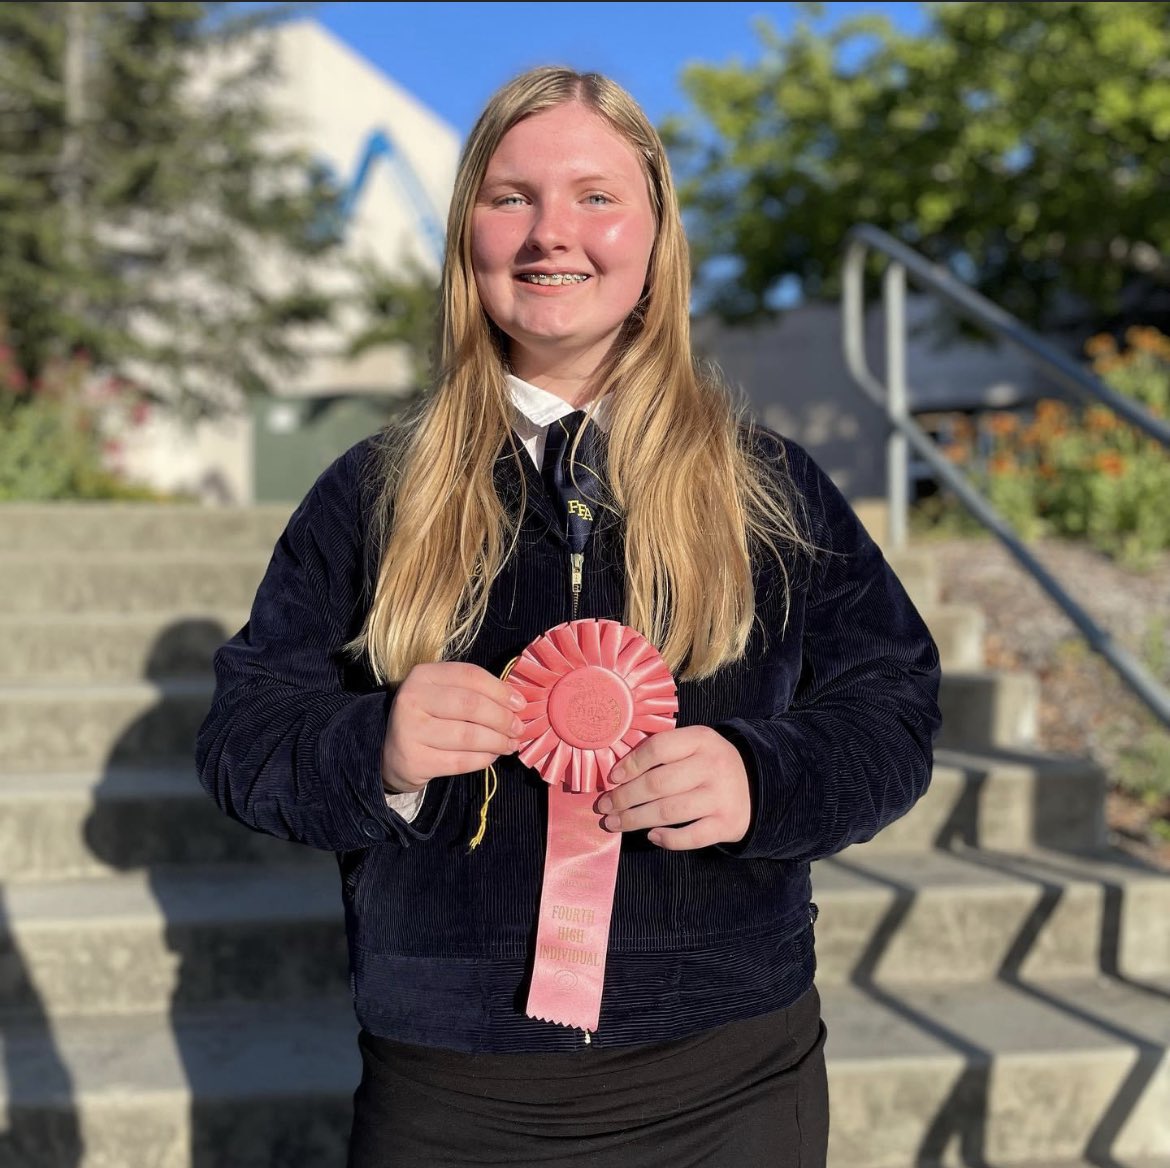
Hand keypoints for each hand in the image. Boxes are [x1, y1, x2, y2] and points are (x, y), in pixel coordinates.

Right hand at [381, 662, 523, 794]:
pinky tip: (492, 756)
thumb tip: (517, 703)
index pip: (470, 676)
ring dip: (497, 741)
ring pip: (468, 736)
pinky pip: (460, 761)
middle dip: (502, 718)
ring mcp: (410, 730)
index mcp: (423, 674)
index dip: (500, 690)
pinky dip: (483, 759)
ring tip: (510, 744)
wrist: (391, 751)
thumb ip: (476, 692)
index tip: (520, 704)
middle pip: (471, 705)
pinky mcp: (414, 760)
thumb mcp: (445, 693)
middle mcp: (412, 699)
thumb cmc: (429, 717)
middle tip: (518, 728)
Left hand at [594, 726, 751, 850]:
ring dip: (635, 819)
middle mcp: (712, 766)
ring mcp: (720, 796)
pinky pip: (690, 837)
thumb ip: (663, 752)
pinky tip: (651, 836)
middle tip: (604, 807)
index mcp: (701, 739)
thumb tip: (618, 775)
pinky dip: (667, 839)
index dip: (629, 765)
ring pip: (668, 812)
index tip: (612, 779)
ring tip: (614, 823)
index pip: (657, 749)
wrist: (758, 785)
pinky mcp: (727, 824)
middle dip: (624, 798)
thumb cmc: (710, 764)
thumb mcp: (694, 745)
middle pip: (657, 784)